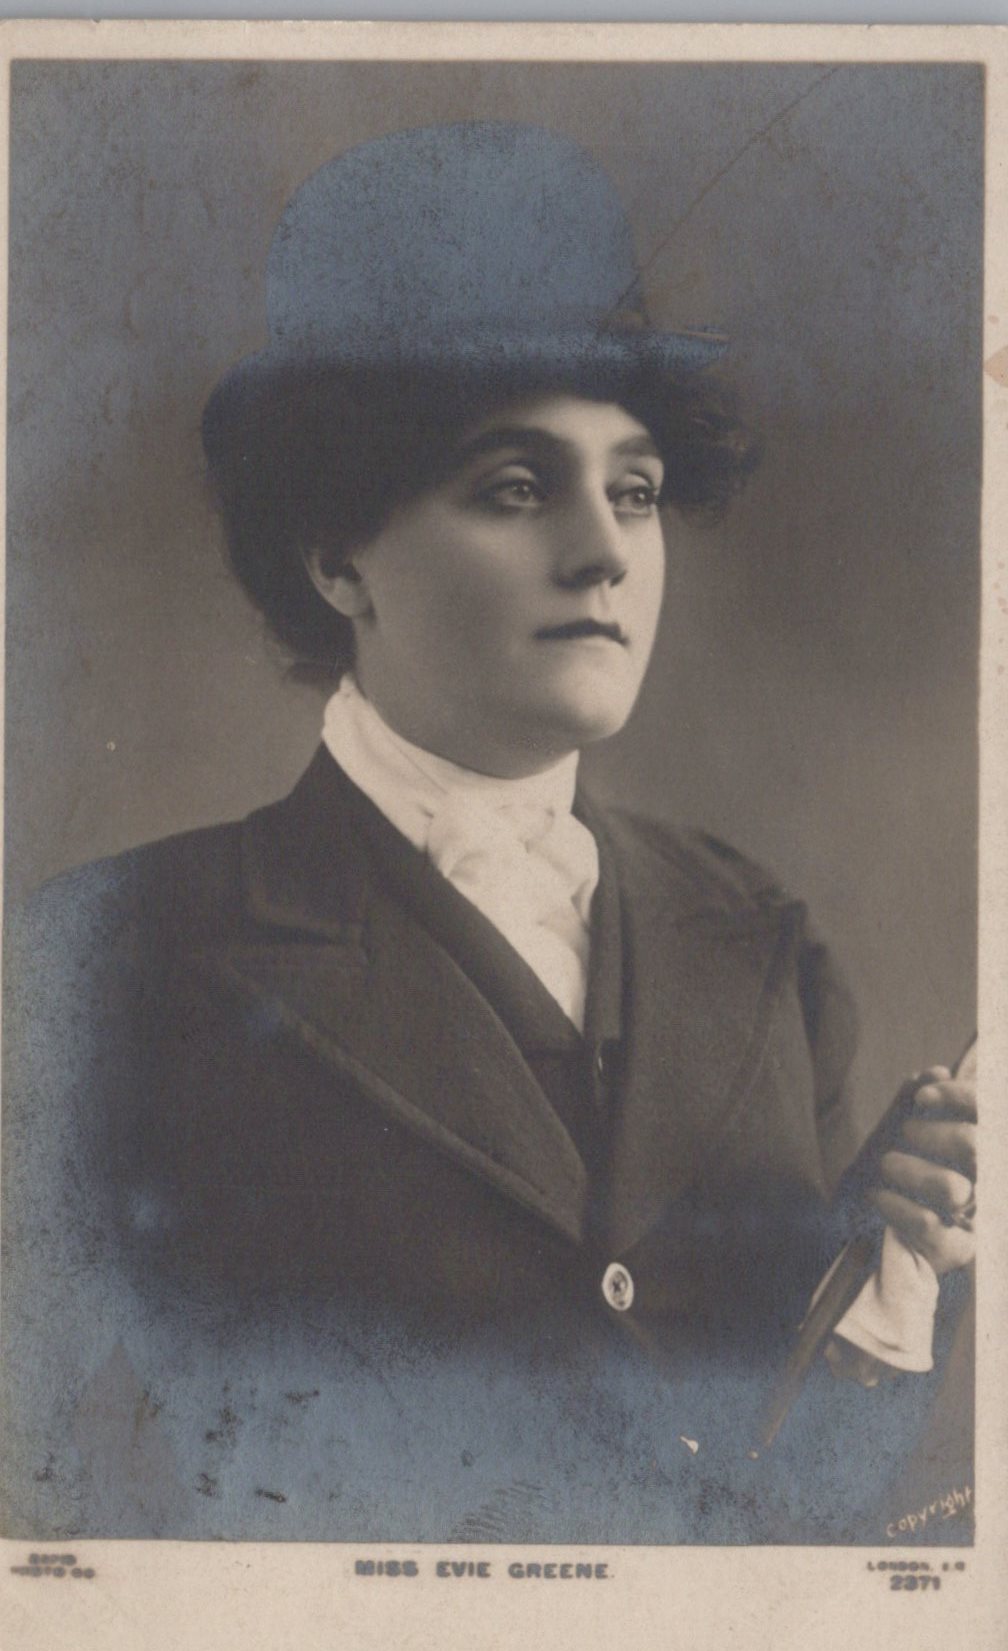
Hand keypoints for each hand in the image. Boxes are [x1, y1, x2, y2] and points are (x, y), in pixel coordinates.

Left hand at [867, 1066, 975, 1274]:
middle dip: (930, 1135)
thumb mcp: (913, 1127)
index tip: (921, 1097)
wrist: (880, 1233)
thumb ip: (926, 1098)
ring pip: (950, 1188)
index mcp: (990, 1145)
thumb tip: (935, 1072)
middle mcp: (992, 1181)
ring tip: (886, 1164)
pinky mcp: (957, 1248)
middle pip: (973, 1147)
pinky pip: (927, 1224)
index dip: (958, 1097)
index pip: (990, 1110)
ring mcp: (978, 1218)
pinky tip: (875, 1196)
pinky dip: (895, 1205)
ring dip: (911, 1171)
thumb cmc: (906, 1167)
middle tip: (905, 1134)